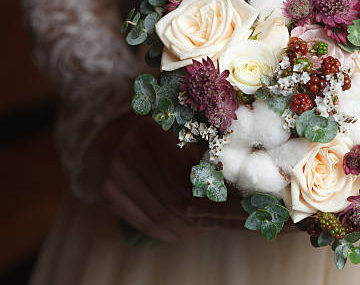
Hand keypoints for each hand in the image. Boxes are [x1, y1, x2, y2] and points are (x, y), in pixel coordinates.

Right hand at [97, 114, 245, 241]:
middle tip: (224, 224)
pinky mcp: (109, 191)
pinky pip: (142, 222)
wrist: (127, 132)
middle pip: (174, 199)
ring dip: (187, 228)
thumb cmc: (172, 134)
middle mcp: (129, 149)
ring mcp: (115, 172)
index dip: (211, 197)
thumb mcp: (191, 135)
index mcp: (153, 131)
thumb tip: (246, 192)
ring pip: (160, 214)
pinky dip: (167, 232)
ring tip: (206, 229)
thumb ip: (212, 158)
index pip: (187, 177)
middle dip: (203, 217)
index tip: (235, 208)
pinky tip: (185, 233)